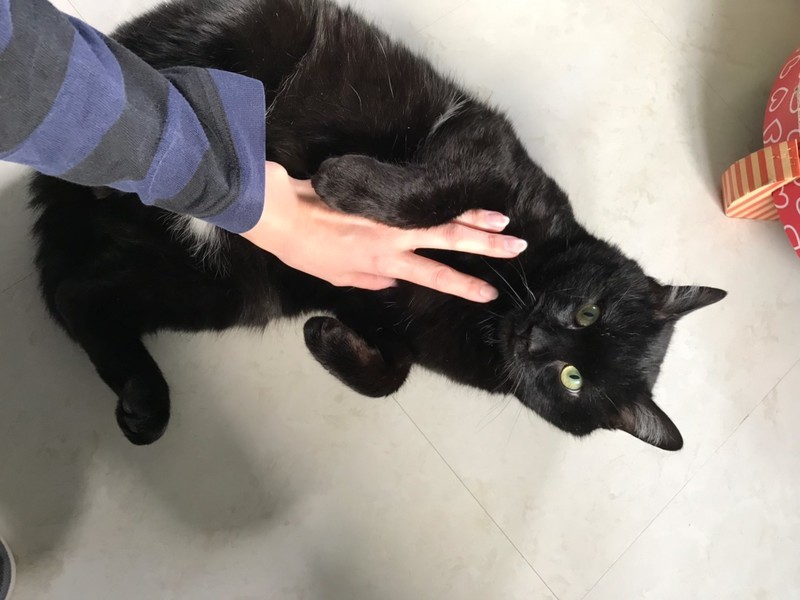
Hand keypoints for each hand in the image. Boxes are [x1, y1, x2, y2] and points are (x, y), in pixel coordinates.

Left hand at [241, 162, 527, 302]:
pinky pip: (421, 198)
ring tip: (505, 222)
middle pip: (451, 243)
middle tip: (517, 247)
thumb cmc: (302, 247)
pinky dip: (446, 198)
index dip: (464, 285)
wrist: (279, 213)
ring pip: (442, 218)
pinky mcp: (382, 196)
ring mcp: (390, 216)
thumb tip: (392, 281)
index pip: (434, 276)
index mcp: (383, 264)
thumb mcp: (334, 276)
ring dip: (478, 219)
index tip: (488, 291)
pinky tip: (464, 196)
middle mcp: (395, 241)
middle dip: (487, 248)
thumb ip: (367, 279)